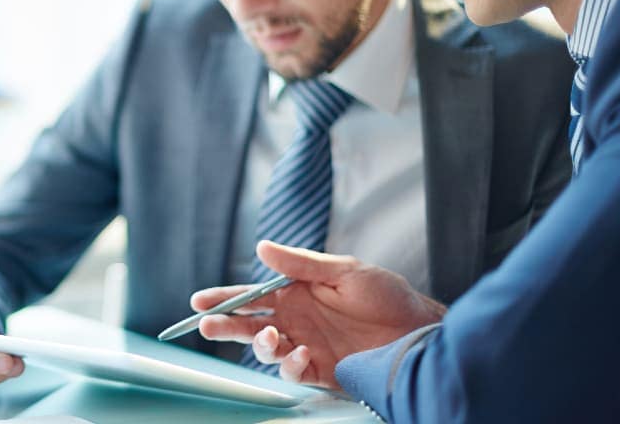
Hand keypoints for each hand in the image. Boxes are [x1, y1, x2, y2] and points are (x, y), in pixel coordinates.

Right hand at [193, 241, 445, 388]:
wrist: (419, 331)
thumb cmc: (386, 296)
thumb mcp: (344, 270)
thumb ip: (301, 263)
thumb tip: (262, 248)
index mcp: (296, 293)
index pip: (252, 296)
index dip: (225, 299)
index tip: (199, 301)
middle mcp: (297, 321)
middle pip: (250, 325)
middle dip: (225, 326)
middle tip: (207, 326)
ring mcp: (307, 346)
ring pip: (267, 350)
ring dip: (260, 345)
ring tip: (270, 338)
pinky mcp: (322, 371)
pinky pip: (294, 372)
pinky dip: (291, 365)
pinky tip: (301, 354)